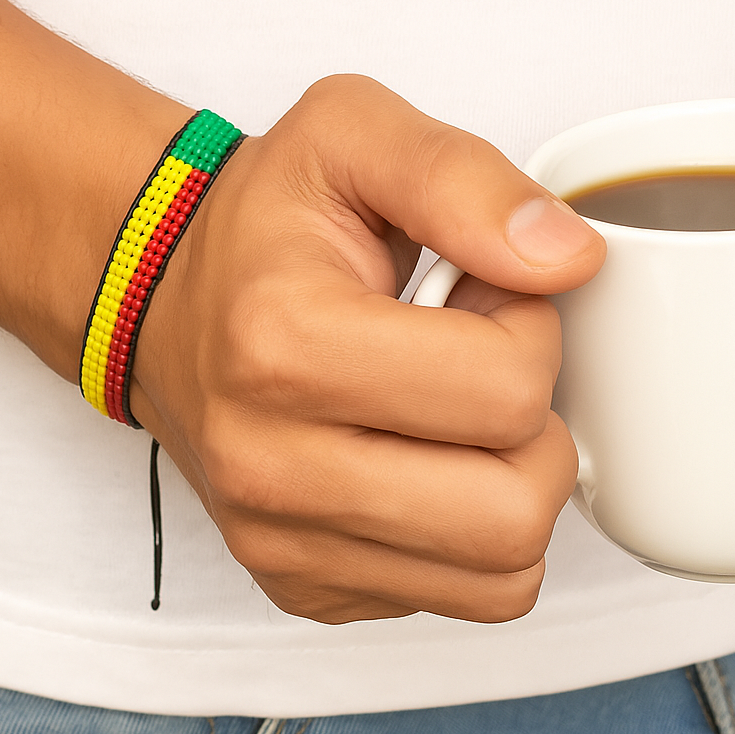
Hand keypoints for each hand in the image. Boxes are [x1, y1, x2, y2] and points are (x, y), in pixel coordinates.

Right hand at [131, 75, 605, 623]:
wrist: (165, 304)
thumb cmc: (265, 227)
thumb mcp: (353, 135)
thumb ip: (465, 179)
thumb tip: (569, 258)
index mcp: (285, 345)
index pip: (509, 391)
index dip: (529, 331)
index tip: (480, 303)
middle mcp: (268, 467)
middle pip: (513, 513)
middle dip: (538, 435)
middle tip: (484, 377)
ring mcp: (282, 543)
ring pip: (501, 577)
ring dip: (513, 493)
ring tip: (456, 425)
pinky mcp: (303, 588)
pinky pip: (459, 598)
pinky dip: (471, 540)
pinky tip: (424, 470)